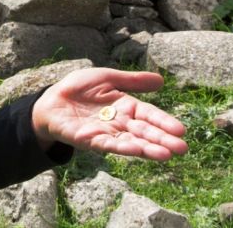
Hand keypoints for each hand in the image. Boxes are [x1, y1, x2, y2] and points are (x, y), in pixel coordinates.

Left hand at [31, 68, 187, 160]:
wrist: (51, 99)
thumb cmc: (79, 88)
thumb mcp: (107, 78)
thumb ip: (132, 81)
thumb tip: (162, 81)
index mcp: (125, 107)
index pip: (148, 115)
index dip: (163, 122)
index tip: (181, 130)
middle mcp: (119, 123)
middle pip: (144, 132)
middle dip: (162, 140)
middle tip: (182, 148)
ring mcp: (105, 133)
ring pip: (130, 142)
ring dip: (147, 149)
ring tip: (166, 155)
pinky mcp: (89, 139)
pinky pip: (107, 144)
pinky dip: (121, 147)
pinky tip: (135, 149)